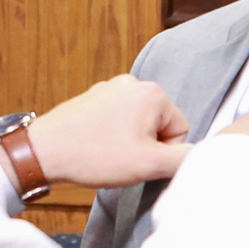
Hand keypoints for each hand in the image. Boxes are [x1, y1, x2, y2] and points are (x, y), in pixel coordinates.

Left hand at [25, 76, 190, 189]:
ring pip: (138, 125)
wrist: (44, 152)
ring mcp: (110, 88)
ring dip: (129, 143)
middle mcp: (132, 83)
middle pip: (159, 124)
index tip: (140, 160)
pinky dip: (112, 137)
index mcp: (152, 93)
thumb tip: (204, 156)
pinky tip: (96, 148)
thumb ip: (184, 159)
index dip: (164, 152)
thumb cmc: (94, 155)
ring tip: (107, 155)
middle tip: (123, 160)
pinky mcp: (93, 99)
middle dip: (147, 146)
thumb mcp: (149, 164)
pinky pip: (117, 121)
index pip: (180, 129)